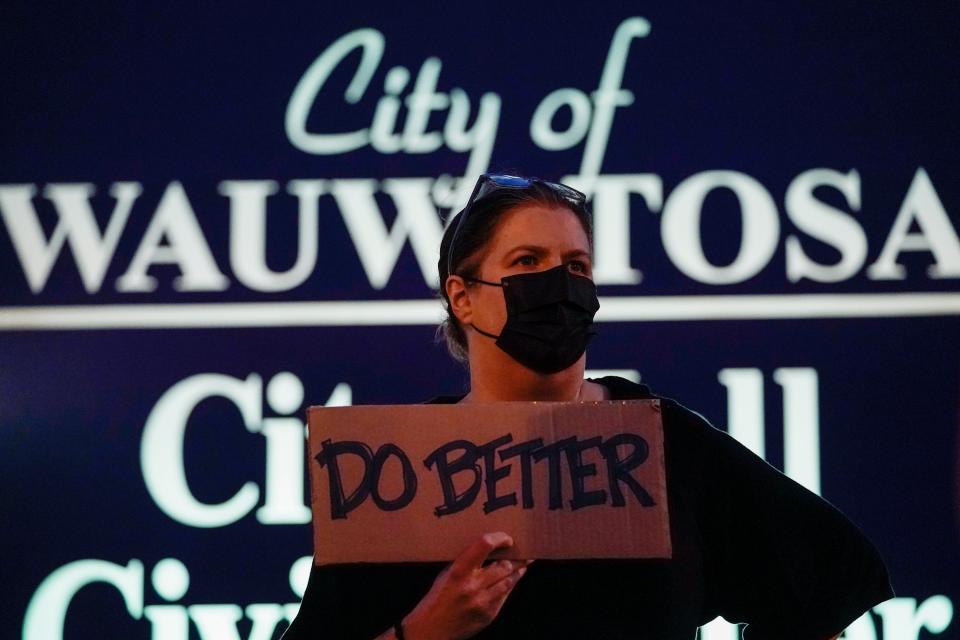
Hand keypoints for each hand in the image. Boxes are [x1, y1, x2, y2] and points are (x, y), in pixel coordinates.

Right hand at [400, 532, 530, 639]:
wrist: (431, 629)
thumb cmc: (437, 597)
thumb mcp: (446, 574)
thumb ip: (466, 562)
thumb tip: (490, 550)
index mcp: (459, 571)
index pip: (484, 545)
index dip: (500, 538)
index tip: (507, 538)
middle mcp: (472, 586)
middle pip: (504, 565)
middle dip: (516, 558)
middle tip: (523, 551)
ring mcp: (483, 602)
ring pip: (509, 582)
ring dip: (518, 571)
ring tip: (524, 564)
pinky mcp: (489, 615)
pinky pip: (505, 597)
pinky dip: (509, 587)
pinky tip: (511, 581)